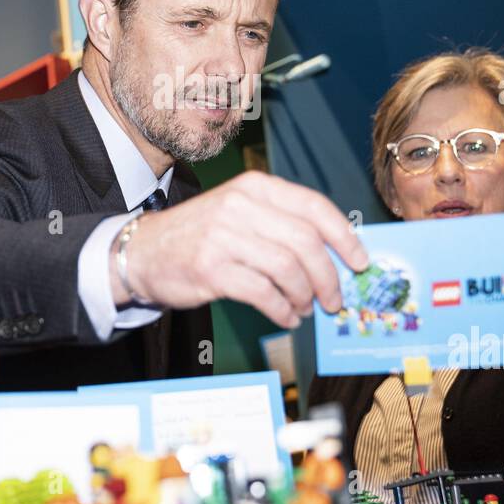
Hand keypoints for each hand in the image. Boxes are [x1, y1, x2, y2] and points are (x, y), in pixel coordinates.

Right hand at [110, 171, 368, 329]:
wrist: (143, 250)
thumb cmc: (201, 234)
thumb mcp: (240, 212)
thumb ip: (282, 224)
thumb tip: (335, 255)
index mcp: (255, 187)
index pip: (314, 206)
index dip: (344, 237)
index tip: (360, 261)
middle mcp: (241, 206)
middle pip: (306, 242)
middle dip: (329, 276)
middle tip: (335, 298)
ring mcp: (224, 236)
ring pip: (288, 269)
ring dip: (305, 296)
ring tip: (305, 308)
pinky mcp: (212, 268)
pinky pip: (263, 293)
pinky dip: (282, 310)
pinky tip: (286, 316)